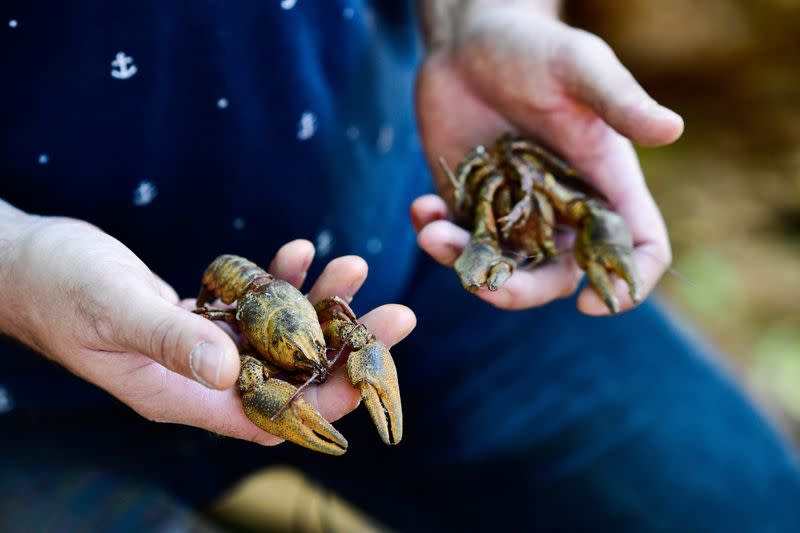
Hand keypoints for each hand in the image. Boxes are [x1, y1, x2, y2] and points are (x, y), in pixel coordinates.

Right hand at [0, 216, 414, 444]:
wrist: (28, 263)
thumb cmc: (59, 290)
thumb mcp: (115, 311)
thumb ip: (171, 341)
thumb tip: (228, 372)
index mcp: (183, 398)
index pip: (272, 412)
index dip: (326, 399)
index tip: (375, 370)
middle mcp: (201, 380)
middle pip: (290, 374)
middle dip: (345, 347)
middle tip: (397, 314)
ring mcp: (202, 348)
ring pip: (278, 335)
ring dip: (318, 304)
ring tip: (354, 266)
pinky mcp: (199, 317)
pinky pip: (252, 304)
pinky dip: (278, 279)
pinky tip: (298, 250)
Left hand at [413, 1, 682, 313]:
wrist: (470, 40)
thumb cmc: (535, 47)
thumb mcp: (579, 68)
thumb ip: (619, 101)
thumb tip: (672, 128)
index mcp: (604, 184)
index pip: (636, 247)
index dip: (625, 284)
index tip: (591, 302)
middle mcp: (562, 207)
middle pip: (555, 277)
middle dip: (519, 291)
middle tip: (482, 285)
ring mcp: (513, 211)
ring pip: (499, 267)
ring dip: (464, 264)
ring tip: (432, 232)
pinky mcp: (468, 203)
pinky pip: (457, 240)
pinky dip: (436, 236)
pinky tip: (421, 209)